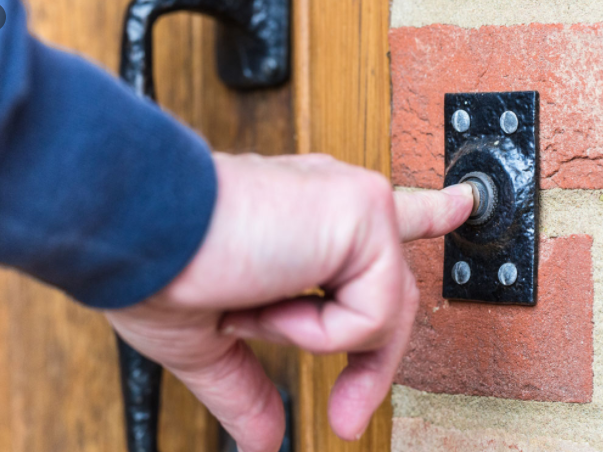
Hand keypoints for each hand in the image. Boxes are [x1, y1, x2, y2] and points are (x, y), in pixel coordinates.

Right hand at [105, 152, 472, 451]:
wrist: (136, 231)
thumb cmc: (158, 267)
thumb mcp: (210, 343)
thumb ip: (250, 386)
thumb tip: (265, 438)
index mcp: (304, 221)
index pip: (379, 224)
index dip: (427, 213)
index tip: (460, 204)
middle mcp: (332, 205)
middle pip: (389, 291)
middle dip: (372, 361)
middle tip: (347, 414)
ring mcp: (353, 207)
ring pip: (382, 309)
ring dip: (310, 336)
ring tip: (251, 310)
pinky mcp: (363, 213)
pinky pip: (370, 311)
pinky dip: (315, 329)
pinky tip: (267, 298)